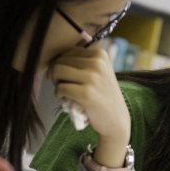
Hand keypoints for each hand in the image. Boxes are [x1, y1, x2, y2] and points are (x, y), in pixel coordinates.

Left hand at [49, 47, 129, 167]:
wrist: (116, 119)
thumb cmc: (102, 95)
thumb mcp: (99, 72)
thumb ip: (81, 61)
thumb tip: (53, 57)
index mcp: (99, 54)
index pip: (68, 51)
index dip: (61, 64)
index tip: (65, 77)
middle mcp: (97, 62)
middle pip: (60, 60)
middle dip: (56, 74)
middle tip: (62, 85)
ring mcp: (92, 77)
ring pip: (57, 71)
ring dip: (56, 83)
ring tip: (64, 92)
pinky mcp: (86, 93)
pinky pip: (60, 88)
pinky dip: (59, 95)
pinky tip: (66, 100)